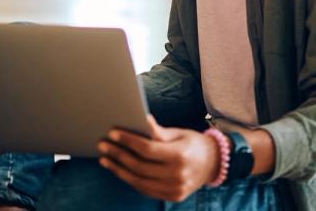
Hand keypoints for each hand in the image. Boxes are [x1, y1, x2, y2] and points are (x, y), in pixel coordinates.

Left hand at [97, 115, 219, 202]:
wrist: (213, 164)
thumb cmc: (192, 143)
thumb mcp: (178, 133)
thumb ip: (157, 131)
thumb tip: (142, 118)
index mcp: (180, 156)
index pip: (147, 149)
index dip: (128, 141)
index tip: (112, 133)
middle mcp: (178, 175)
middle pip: (140, 166)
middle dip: (118, 154)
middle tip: (102, 145)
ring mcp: (175, 189)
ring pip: (139, 181)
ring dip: (118, 169)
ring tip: (105, 159)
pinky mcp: (172, 197)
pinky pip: (145, 189)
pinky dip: (130, 179)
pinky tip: (119, 169)